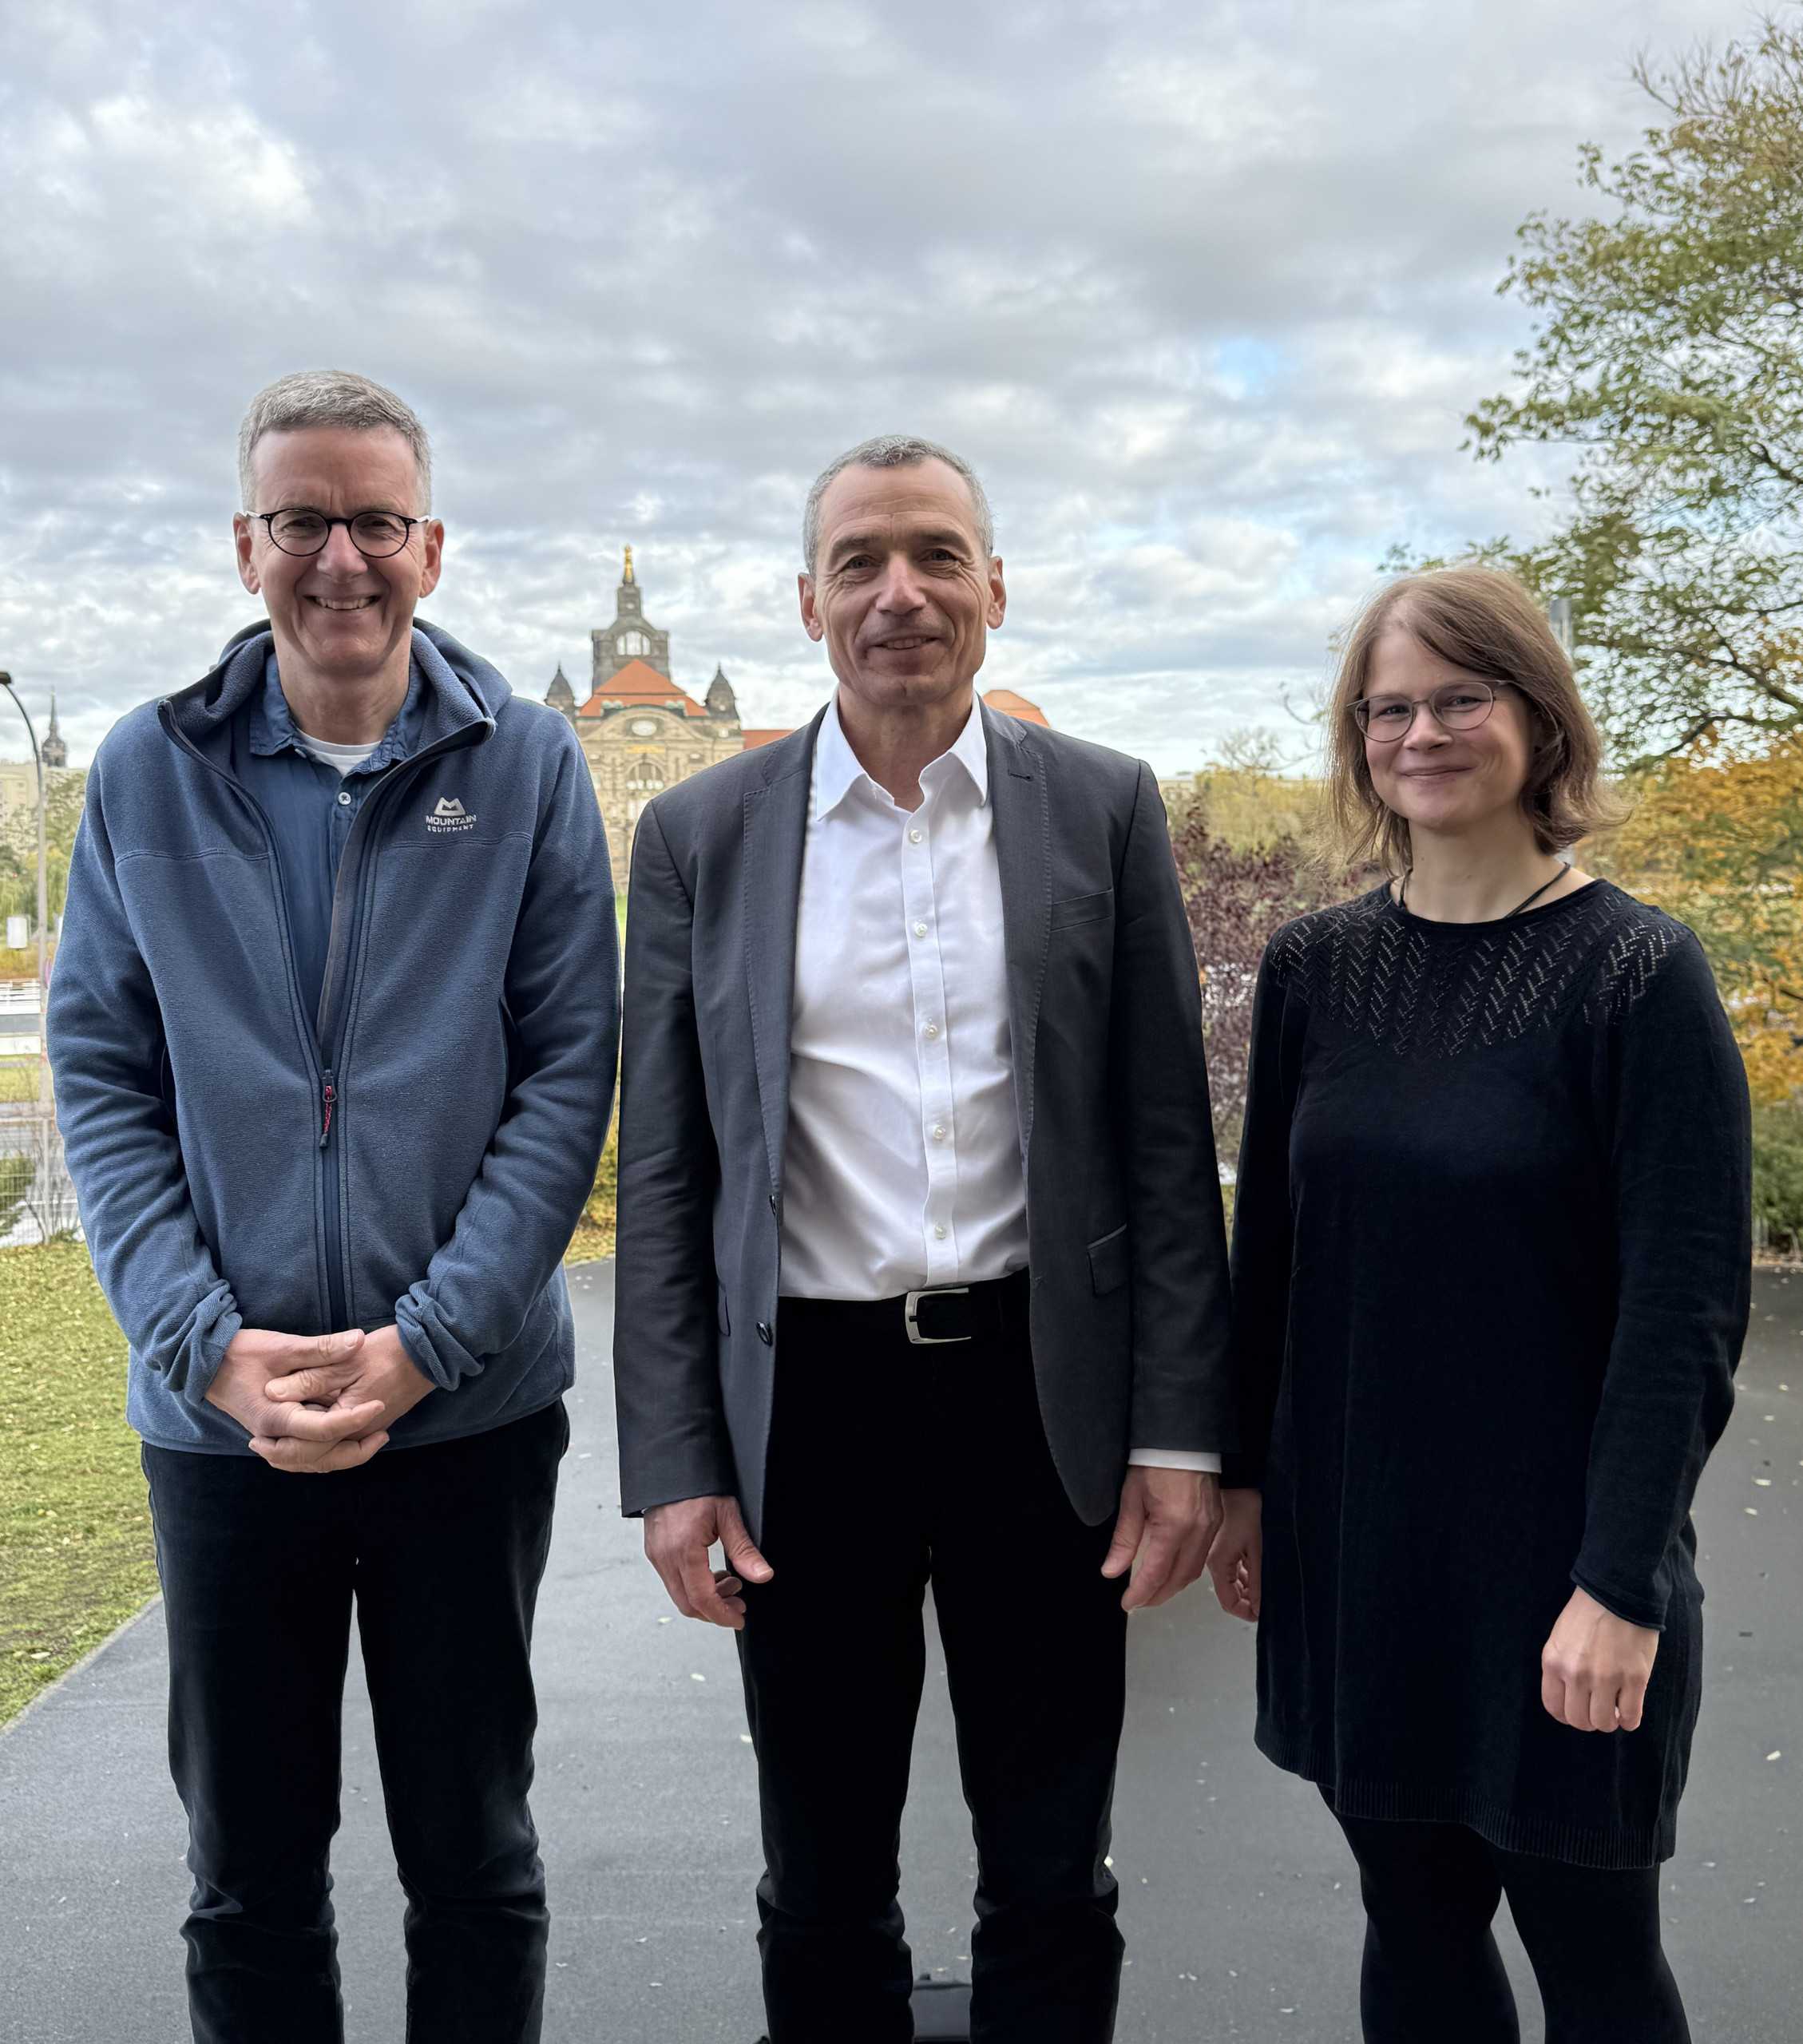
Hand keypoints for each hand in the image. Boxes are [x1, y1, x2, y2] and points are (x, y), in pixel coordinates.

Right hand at [205, 1326, 388, 1473]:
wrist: (205, 1363)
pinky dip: (325, 1451)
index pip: (322, 1429)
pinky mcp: (274, 1434)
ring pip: (310, 1461)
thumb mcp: (282, 1346)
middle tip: (384, 1432)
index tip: (379, 1404)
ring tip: (373, 1438)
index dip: (354, 1419)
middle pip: (318, 1457)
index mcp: (275, 1417)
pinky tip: (346, 1438)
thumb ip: (322, 1347)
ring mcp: (271, 1438)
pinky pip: (302, 1453)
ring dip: (341, 1454)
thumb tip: (359, 1341)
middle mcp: (272, 1436)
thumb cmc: (240, 1353)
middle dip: (354, 1449)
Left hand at [257, 1324, 433, 1472]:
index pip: (309, 1445)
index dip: (279, 1446)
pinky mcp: (372, 1424)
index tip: (256, 1440)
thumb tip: (272, 1391)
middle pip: (318, 1458)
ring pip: (330, 1456)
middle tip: (259, 1447)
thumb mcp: (345, 1360)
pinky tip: (306, 1436)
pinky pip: (341, 1446)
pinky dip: (320, 1448)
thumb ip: (309, 1378)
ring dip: (303, 1456)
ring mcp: (368, 1431)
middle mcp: (359, 1432)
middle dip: (287, 1457)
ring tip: (274, 1448)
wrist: (427, 1351)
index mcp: (349, 1418)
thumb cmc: (388, 1352)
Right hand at [644, 1494, 772, 1630]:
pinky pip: (673, 1581)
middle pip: (688, 1604)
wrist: (671, 1467)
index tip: (739, 1618)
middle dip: (715, 1611)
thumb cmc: (699, 1485)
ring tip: (731, 1583)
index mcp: (684, 1550)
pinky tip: (712, 1574)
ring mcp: (656, 1556)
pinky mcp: (654, 1552)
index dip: (722, 1615)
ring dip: (705, 1599)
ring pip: (679, 1595)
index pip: (701, 1599)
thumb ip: (744, 1549)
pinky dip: (693, 1586)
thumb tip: (762, 1576)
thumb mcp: (728, 1514)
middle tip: (739, 1602)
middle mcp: (665, 1557)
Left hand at [1101, 1467, 1222, 1610]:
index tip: (1127, 1603)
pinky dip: (1186, 1569)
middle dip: (1157, 1595)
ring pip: (1194, 1570)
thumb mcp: (1131, 1499)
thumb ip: (1124, 1539)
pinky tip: (1172, 1570)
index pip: (1157, 1572)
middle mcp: (1198, 1531)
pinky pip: (1203, 1556)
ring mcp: (1211, 1526)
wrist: (1183, 1438)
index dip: (1141, 1593)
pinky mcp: (1216, 1520)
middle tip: (1138, 1602)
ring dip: (1173, 1585)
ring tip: (1153, 1591)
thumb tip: (1112, 1571)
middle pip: (1179, 1578)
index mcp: (1174, 1525)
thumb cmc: (1155, 1462)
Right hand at [1205, 1486, 1261, 1621]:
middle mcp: (1214, 1561)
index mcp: (1218, 1565)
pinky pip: (1235, 1566)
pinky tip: (1260, 1569)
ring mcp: (1218, 1552)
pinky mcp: (1224, 1543)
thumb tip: (1260, 1607)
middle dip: (1250, 1600)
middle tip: (1269, 1601)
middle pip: (1231, 1592)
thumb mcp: (1257, 1548)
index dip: (1246, 1613)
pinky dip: (1247, 1572)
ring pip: (1234, 1580)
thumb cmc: (1245, 1507)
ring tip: (1268, 1585)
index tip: (1263, 1614)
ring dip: (1250, 1586)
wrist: (1239, 1481)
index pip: (1229, 1603)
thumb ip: (1258, 1580)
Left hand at [1540, 1586, 1659, 1732]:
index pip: (1554, 1707)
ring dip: (1610, 1721)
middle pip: (1579, 1720)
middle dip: (1589, 1720)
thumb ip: (1562, 1667)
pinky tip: (1629, 1712)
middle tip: (1598, 1710)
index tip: (1577, 1711)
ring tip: (1614, 1710)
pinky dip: (1629, 1720)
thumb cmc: (1588, 1612)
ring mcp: (1605, 1679)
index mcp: (1553, 1662)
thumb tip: (1572, 1697)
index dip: (1567, 1715)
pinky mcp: (1634, 1680)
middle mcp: (1576, 1675)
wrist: (1618, 1593)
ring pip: (1604, 1722)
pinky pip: (1631, 1717)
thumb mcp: (1560, 1638)